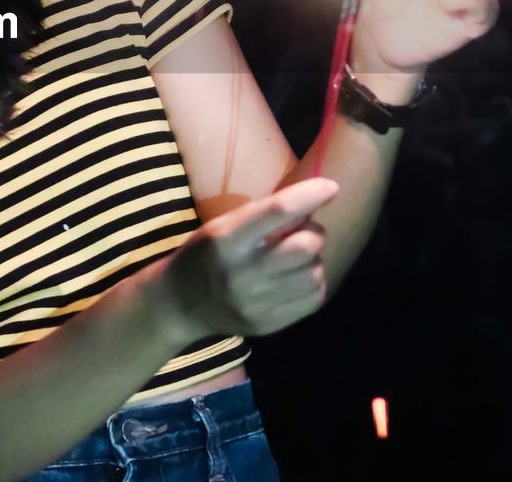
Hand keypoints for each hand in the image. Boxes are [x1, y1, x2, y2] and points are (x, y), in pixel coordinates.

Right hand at [152, 178, 338, 341]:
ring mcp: (256, 303)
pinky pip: (313, 298)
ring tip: (295, 258)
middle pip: (305, 245)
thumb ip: (263, 216)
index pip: (278, 211)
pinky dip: (312, 283)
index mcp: (227, 239)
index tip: (331, 187)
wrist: (179, 303)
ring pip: (314, 273)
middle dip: (313, 233)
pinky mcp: (268, 324)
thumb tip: (312, 205)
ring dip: (313, 260)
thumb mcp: (223, 226)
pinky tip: (296, 278)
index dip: (310, 196)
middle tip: (303, 232)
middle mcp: (242, 272)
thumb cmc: (205, 253)